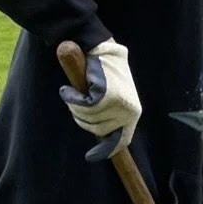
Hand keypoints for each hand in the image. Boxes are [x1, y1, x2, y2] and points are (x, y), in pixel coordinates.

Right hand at [59, 38, 141, 160]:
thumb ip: (111, 114)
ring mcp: (117, 104)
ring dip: (76, 106)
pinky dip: (71, 98)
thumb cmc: (105, 70)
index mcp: (133, 112)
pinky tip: (69, 89)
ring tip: (75, 91)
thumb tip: (104, 140)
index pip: (122, 140)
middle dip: (83, 119)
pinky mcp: (103, 95)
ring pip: (88, 119)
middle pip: (98, 131)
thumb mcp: (116, 95)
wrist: (98, 46)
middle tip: (78, 101)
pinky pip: (81, 106)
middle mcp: (129, 111)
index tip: (92, 157)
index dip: (106, 151)